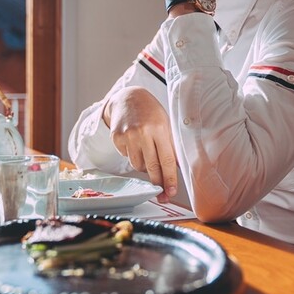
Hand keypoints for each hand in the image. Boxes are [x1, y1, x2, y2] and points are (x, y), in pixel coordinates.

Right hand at [102, 86, 177, 202]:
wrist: (128, 98)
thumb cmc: (151, 111)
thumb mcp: (166, 124)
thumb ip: (171, 145)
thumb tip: (177, 167)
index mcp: (159, 128)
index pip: (166, 160)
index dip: (169, 179)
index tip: (171, 191)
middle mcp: (142, 132)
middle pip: (151, 167)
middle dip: (158, 183)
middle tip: (162, 194)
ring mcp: (127, 136)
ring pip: (138, 165)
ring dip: (145, 167)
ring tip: (149, 154)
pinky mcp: (116, 138)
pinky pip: (127, 157)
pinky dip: (134, 156)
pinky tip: (136, 145)